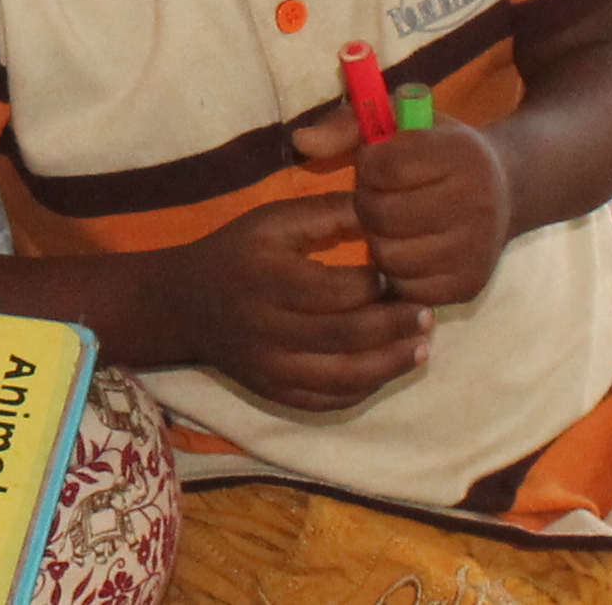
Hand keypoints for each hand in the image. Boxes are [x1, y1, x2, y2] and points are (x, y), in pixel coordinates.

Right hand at [152, 194, 426, 410]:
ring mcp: (270, 368)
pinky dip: (364, 388)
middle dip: (396, 327)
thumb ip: (327, 214)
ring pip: (343, 378)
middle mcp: (268, 329)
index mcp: (269, 279)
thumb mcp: (273, 221)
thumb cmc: (237, 253)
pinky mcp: (273, 393)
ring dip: (390, 364)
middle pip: (346, 337)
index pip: (338, 290)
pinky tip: (386, 369)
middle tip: (427, 315)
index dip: (380, 286)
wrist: (184, 305)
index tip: (407, 274)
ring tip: (422, 348)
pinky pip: (328, 401)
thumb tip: (387, 211)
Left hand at [296, 113, 511, 308]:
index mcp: (459, 152)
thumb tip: (301, 142)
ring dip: (378, 240)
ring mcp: (476, 248)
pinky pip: (406, 289)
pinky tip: (407, 250)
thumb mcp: (402, 122)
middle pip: (381, 214)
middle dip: (368, 204)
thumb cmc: (438, 150)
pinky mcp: (469, 284)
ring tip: (393, 225)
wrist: (506, 190)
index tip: (380, 163)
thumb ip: (348, 125)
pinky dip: (396, 273)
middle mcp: (475, 201)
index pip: (383, 166)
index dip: (369, 165)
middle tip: (382, 198)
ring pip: (389, 256)